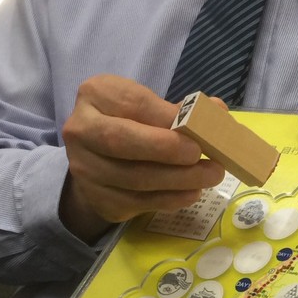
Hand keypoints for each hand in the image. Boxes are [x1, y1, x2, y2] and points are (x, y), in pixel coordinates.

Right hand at [60, 75, 225, 241]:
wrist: (97, 160)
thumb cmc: (131, 123)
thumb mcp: (147, 106)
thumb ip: (178, 109)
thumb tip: (217, 113)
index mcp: (94, 95)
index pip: (132, 104)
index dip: (167, 118)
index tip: (199, 130)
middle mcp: (80, 130)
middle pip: (121, 141)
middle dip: (167, 150)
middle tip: (201, 155)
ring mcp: (85, 168)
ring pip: (134, 178)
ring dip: (178, 179)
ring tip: (210, 176)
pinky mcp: (98, 199)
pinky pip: (138, 202)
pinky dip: (170, 199)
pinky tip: (192, 192)